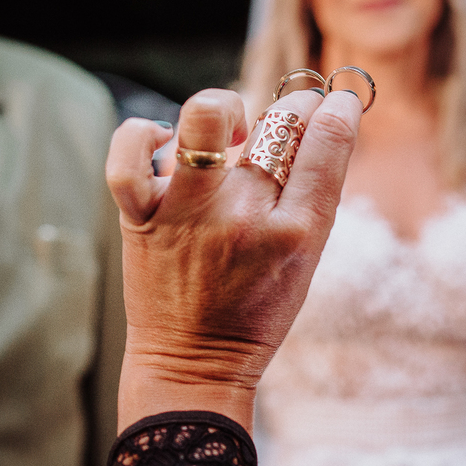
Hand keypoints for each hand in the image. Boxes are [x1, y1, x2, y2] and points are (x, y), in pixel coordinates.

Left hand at [106, 88, 362, 432]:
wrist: (191, 364)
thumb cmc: (253, 307)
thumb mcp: (304, 258)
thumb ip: (312, 193)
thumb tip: (320, 120)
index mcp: (294, 233)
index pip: (324, 144)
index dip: (336, 110)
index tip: (336, 102)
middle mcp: (242, 216)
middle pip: (277, 124)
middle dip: (295, 105)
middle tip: (291, 116)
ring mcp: (187, 213)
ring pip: (205, 117)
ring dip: (225, 110)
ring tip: (229, 130)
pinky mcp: (141, 218)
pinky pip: (129, 157)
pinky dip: (143, 134)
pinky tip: (166, 139)